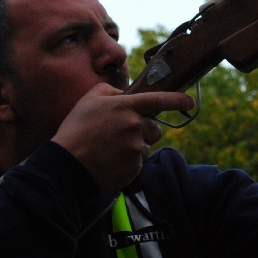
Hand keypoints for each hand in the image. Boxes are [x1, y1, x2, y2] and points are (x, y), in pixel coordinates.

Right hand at [51, 83, 194, 192]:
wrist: (67, 165)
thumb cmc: (75, 130)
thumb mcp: (88, 100)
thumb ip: (109, 90)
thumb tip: (123, 93)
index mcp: (125, 106)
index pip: (159, 99)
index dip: (178, 100)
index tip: (190, 101)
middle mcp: (135, 125)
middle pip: (154, 129)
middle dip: (143, 132)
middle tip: (120, 136)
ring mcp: (136, 147)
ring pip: (146, 147)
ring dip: (135, 148)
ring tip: (111, 150)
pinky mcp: (134, 167)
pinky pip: (138, 163)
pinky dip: (128, 163)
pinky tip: (110, 162)